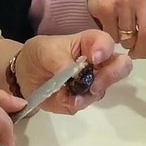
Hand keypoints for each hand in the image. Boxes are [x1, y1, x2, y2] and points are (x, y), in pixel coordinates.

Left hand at [15, 29, 131, 113]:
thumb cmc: (39, 54)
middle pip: (121, 67)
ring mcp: (92, 82)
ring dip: (89, 94)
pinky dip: (77, 103)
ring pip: (103, 89)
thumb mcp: (45, 50)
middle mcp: (98, 63)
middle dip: (111, 75)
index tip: (95, 58)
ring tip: (73, 98)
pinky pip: (87, 103)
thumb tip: (74, 75)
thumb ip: (60, 61)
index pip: (106, 42)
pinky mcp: (83, 99)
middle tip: (94, 84)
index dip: (105, 49)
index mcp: (90, 43)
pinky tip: (66, 100)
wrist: (25, 75)